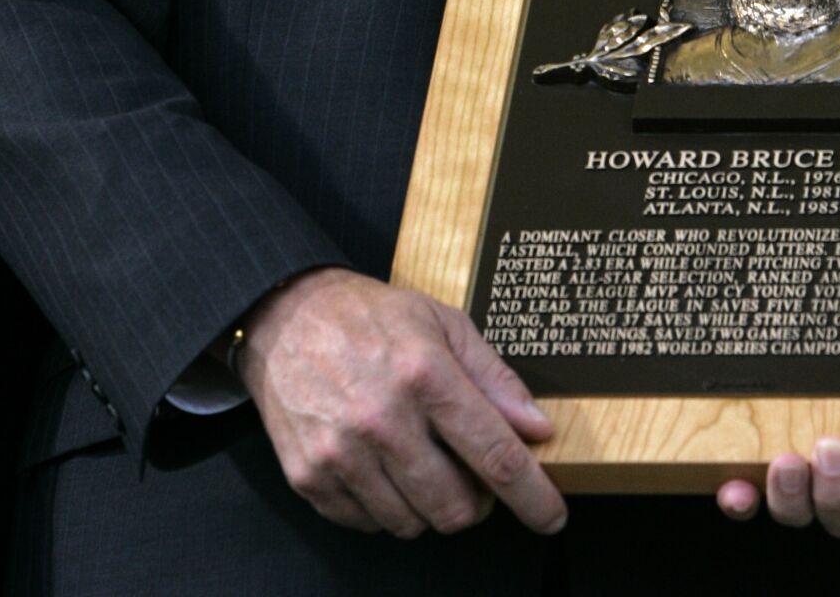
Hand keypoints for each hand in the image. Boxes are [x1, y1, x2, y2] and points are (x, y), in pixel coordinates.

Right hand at [239, 266, 567, 538]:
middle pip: (455, 507)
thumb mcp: (443, 323)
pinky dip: (386, 508)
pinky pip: (368, 525)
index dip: (532, 495)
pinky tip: (383, 468)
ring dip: (429, 507)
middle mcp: (382, 418)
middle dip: (476, 503)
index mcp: (424, 374)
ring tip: (421, 463)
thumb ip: (495, 377)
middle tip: (470, 475)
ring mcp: (341, 453)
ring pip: (412, 524)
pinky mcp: (309, 476)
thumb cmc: (373, 316)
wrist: (287, 315)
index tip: (552, 517)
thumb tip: (537, 429)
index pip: (494, 454)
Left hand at [716, 437, 839, 532]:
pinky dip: (742, 497)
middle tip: (831, 451)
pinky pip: (749, 498)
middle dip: (838, 490)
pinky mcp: (758, 476)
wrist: (812, 342)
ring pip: (799, 510)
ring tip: (787, 463)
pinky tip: (735, 489)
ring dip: (791, 495)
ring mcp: (801, 484)